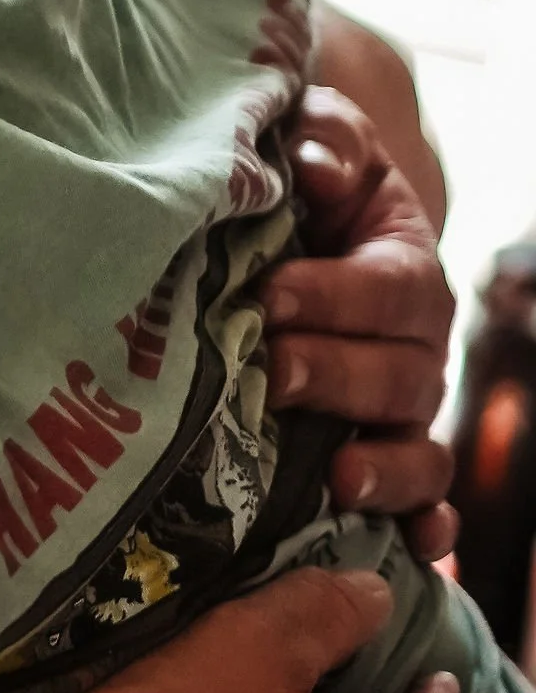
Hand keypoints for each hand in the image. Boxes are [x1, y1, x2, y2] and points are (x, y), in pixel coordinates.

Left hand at [270, 86, 457, 562]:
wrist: (309, 224)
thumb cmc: (306, 182)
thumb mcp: (319, 142)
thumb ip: (326, 141)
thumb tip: (317, 165)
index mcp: (403, 267)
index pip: (387, 287)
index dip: (335, 296)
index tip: (271, 296)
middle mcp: (416, 347)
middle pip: (400, 376)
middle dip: (337, 377)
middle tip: (272, 373)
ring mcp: (403, 410)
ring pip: (417, 447)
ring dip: (386, 468)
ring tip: (340, 478)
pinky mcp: (382, 455)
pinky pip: (419, 502)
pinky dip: (421, 528)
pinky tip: (413, 552)